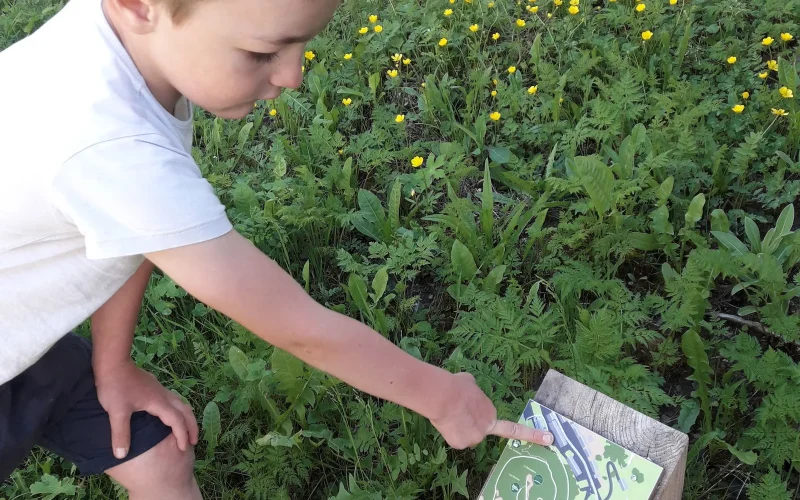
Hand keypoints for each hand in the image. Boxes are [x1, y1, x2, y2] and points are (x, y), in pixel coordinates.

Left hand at [94, 360, 198, 458]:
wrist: (113, 362)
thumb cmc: (115, 386)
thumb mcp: (117, 412)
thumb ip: (121, 434)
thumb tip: (121, 455)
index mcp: (159, 402)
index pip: (177, 421)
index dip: (181, 435)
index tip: (183, 449)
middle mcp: (163, 395)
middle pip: (185, 411)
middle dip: (191, 427)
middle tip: (193, 441)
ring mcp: (159, 389)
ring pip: (181, 403)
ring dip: (186, 417)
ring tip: (186, 429)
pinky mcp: (154, 386)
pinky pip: (173, 400)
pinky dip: (178, 411)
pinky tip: (168, 414)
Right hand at [429, 372, 553, 449]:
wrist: (444, 396)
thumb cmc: (458, 386)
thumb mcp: (471, 383)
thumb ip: (474, 393)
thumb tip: (469, 391)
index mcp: (492, 413)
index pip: (512, 428)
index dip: (532, 435)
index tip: (549, 439)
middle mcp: (487, 428)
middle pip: (477, 429)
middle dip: (469, 423)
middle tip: (457, 411)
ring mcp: (475, 437)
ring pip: (465, 434)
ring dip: (457, 426)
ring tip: (449, 413)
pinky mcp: (461, 444)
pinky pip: (454, 438)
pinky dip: (448, 430)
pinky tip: (445, 421)